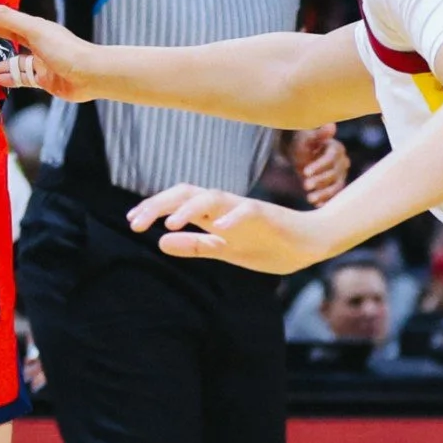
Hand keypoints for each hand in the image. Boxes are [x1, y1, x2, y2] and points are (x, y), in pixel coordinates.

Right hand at [0, 0, 100, 99]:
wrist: (90, 75)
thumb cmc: (64, 49)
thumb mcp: (32, 30)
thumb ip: (6, 18)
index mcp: (36, 27)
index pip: (10, 20)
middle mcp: (38, 43)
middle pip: (10, 40)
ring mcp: (40, 63)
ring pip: (13, 64)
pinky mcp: (44, 80)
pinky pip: (23, 79)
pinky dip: (10, 80)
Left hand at [125, 183, 338, 274]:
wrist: (309, 243)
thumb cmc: (268, 244)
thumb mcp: (225, 250)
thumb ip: (196, 246)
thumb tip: (161, 242)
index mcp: (214, 214)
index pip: (179, 202)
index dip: (154, 207)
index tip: (133, 221)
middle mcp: (225, 207)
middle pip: (187, 193)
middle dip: (159, 204)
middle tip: (137, 221)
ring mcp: (245, 209)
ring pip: (212, 197)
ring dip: (189, 209)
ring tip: (171, 224)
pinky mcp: (267, 216)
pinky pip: (247, 211)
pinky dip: (232, 218)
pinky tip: (219, 229)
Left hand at [289, 124, 349, 206]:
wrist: (301, 155)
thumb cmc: (304, 144)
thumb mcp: (307, 138)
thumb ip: (319, 134)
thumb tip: (331, 126)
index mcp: (337, 149)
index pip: (330, 159)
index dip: (319, 166)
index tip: (305, 172)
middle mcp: (342, 163)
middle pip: (334, 174)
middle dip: (319, 181)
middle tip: (305, 185)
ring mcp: (340, 175)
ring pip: (336, 187)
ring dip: (324, 194)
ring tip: (310, 198)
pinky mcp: (336, 186)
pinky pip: (334, 195)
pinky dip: (327, 200)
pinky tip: (317, 205)